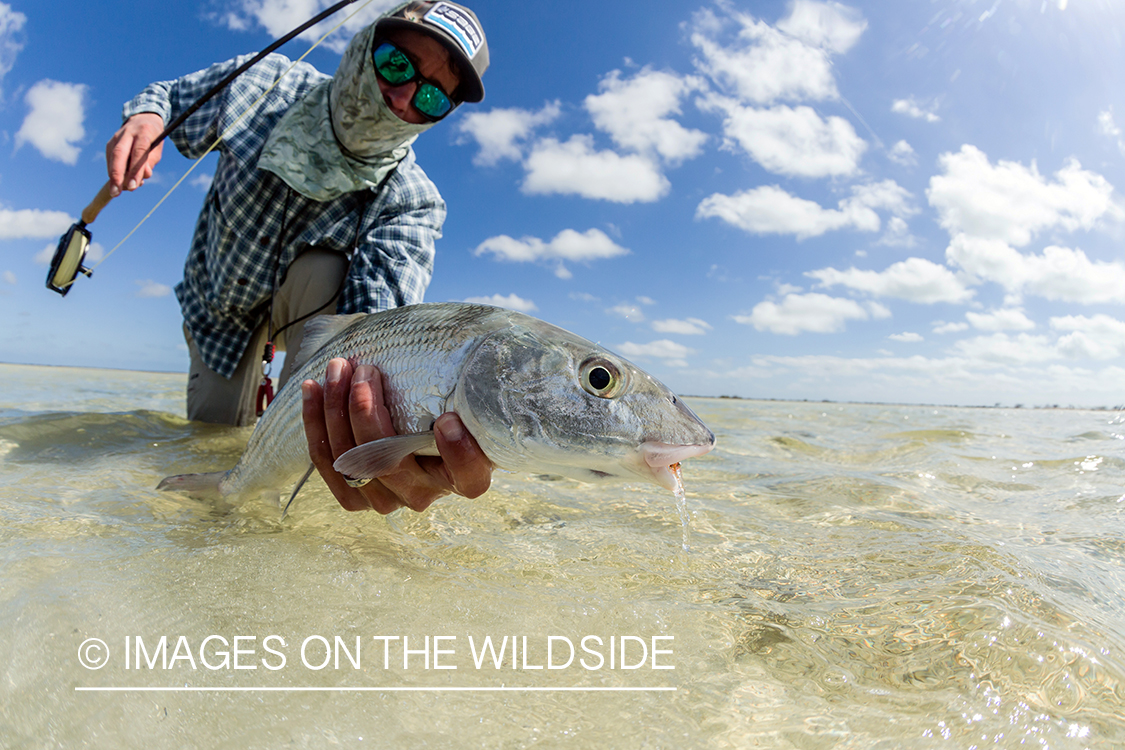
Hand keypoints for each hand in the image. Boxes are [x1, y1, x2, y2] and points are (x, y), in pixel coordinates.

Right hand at [106, 112, 164, 196]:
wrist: (143, 120)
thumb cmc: (154, 139)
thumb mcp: (157, 150)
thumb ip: (150, 163)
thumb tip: (141, 178)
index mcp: (144, 132)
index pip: (139, 152)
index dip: (136, 170)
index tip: (134, 186)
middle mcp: (128, 132)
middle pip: (119, 153)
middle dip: (117, 175)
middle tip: (116, 192)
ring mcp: (116, 136)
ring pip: (112, 157)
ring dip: (113, 176)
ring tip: (117, 191)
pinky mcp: (110, 142)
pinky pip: (110, 159)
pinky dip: (113, 171)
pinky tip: (119, 181)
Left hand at [301, 358, 491, 512]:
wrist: (415, 421)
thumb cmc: (446, 402)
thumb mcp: (465, 397)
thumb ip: (467, 387)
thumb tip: (476, 347)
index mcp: (465, 476)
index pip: (469, 476)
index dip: (459, 454)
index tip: (447, 419)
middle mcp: (424, 494)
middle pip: (391, 464)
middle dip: (368, 413)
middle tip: (365, 370)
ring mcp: (386, 499)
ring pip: (353, 462)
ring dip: (337, 410)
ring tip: (338, 368)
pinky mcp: (354, 496)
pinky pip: (327, 463)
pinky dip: (316, 423)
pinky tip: (313, 388)